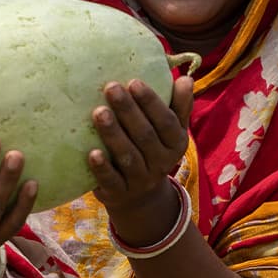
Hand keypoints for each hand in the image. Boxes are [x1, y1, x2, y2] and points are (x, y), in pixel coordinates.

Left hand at [88, 75, 194, 244]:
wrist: (141, 198)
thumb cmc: (153, 149)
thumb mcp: (171, 131)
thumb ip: (178, 106)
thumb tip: (186, 79)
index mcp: (176, 143)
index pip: (166, 121)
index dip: (151, 102)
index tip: (134, 82)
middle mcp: (161, 162)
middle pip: (145, 136)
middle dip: (128, 111)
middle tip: (111, 88)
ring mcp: (140, 180)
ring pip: (128, 156)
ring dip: (113, 134)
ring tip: (99, 113)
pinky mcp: (119, 193)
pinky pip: (112, 181)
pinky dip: (102, 168)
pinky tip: (92, 153)